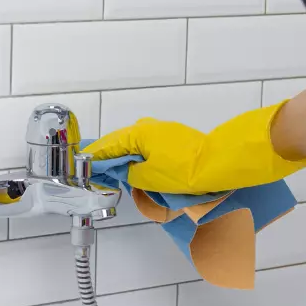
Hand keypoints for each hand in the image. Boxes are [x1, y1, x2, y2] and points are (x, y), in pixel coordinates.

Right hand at [83, 103, 305, 194]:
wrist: (221, 164)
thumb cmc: (184, 171)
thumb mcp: (150, 177)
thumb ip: (131, 172)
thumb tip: (124, 170)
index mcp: (139, 133)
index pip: (109, 145)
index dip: (96, 158)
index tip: (83, 167)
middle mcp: (150, 128)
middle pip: (123, 144)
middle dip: (111, 159)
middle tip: (98, 174)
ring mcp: (165, 133)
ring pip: (138, 147)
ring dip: (128, 161)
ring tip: (117, 176)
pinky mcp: (177, 142)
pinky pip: (151, 150)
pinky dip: (142, 160)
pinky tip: (141, 172)